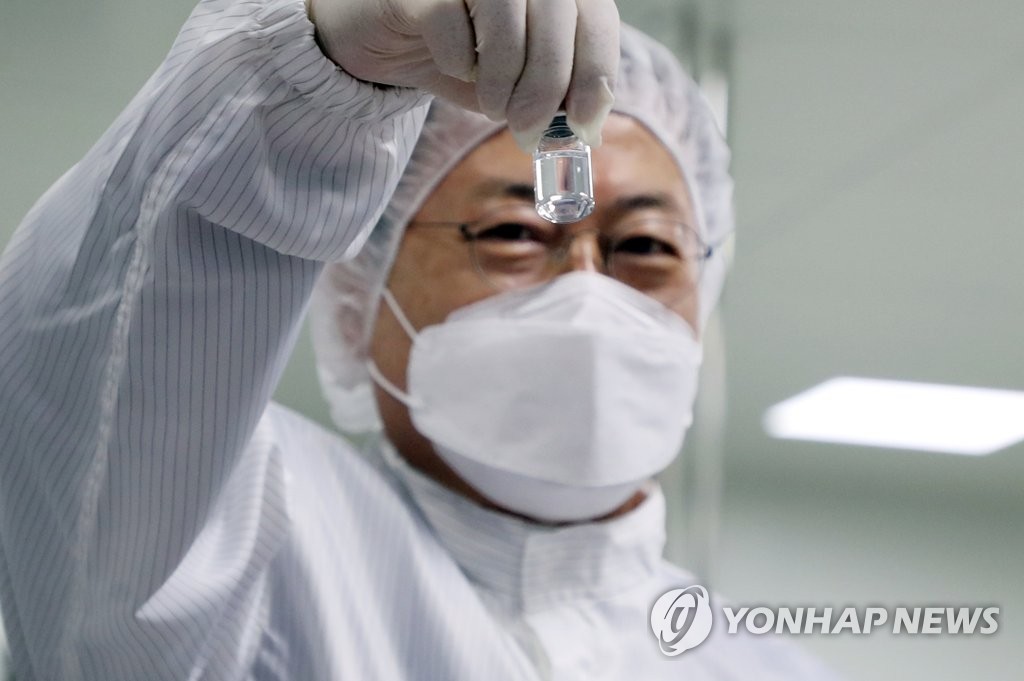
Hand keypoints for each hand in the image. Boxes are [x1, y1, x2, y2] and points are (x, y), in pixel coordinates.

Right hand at [308, 0, 618, 148]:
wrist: (381, 36)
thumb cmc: (460, 53)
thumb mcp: (515, 80)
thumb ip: (554, 94)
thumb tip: (586, 126)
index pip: (595, 17)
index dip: (596, 72)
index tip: (583, 122)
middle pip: (556, 16)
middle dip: (547, 85)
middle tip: (528, 129)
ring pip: (506, 16)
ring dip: (501, 79)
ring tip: (490, 103)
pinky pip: (449, 23)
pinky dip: (456, 61)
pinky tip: (450, 64)